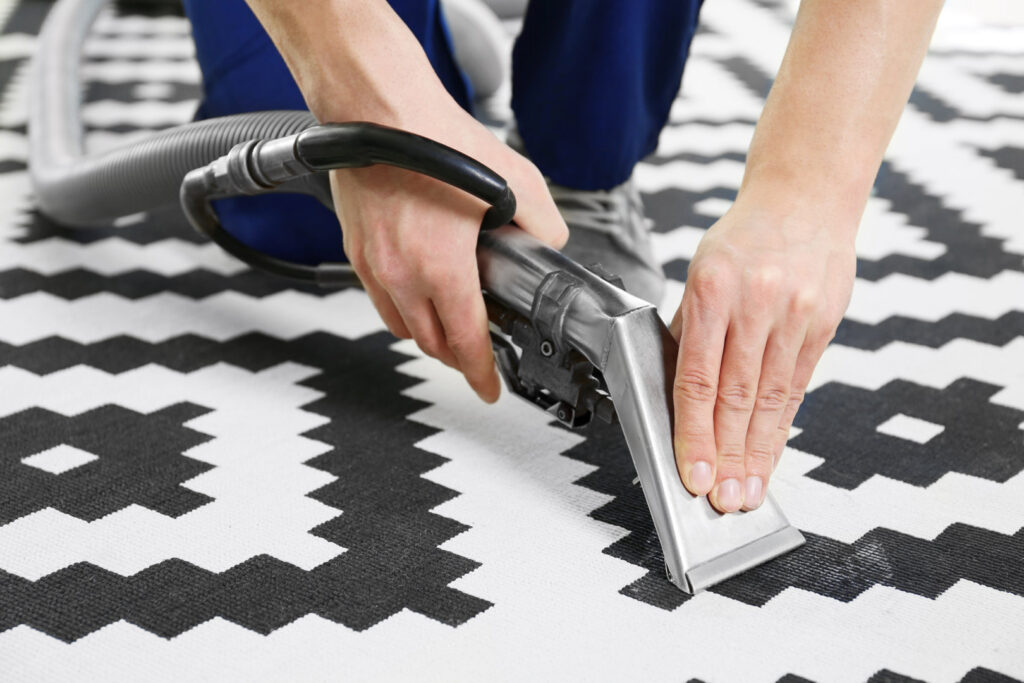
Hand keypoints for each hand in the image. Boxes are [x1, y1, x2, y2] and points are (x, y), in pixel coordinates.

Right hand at [331, 104, 566, 401]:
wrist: (377, 107)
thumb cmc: (434, 137)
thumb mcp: (515, 180)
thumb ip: (542, 224)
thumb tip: (547, 245)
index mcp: (441, 269)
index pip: (465, 345)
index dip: (481, 375)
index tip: (489, 389)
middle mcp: (400, 275)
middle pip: (431, 344)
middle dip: (458, 358)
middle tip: (477, 355)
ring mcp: (372, 264)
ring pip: (401, 326)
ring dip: (427, 334)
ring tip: (450, 324)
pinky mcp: (355, 248)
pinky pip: (379, 298)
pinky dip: (401, 307)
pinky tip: (418, 289)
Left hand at [669, 197, 855, 511]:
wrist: (804, 199)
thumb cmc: (743, 239)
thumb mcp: (700, 273)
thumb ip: (689, 332)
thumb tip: (678, 396)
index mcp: (710, 290)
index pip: (698, 379)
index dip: (694, 434)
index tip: (691, 474)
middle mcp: (755, 305)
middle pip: (736, 398)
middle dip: (726, 457)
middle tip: (720, 500)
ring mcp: (794, 316)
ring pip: (771, 400)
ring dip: (756, 453)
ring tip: (747, 492)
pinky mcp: (822, 325)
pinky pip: (797, 387)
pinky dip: (780, 426)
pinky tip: (770, 454)